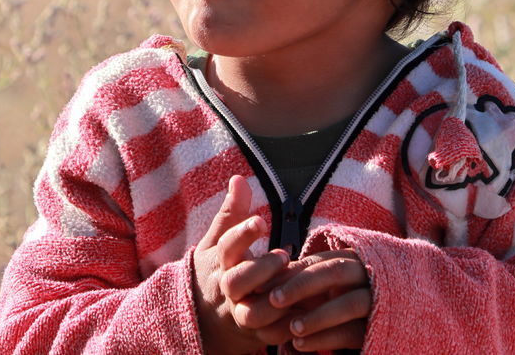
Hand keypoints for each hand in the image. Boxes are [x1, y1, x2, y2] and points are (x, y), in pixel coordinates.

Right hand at [191, 175, 294, 353]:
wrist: (204, 319)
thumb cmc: (216, 270)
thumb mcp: (217, 241)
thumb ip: (231, 212)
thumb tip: (238, 178)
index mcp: (217, 262)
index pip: (226, 246)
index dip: (242, 234)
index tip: (261, 220)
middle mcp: (226, 289)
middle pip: (236, 282)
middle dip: (260, 269)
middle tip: (284, 254)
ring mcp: (239, 315)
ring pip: (254, 314)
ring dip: (278, 300)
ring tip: (299, 283)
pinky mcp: (255, 337)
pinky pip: (273, 336)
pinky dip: (290, 327)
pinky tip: (310, 309)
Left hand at [269, 249, 372, 351]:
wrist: (386, 318)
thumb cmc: (343, 298)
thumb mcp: (324, 286)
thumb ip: (300, 279)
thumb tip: (261, 282)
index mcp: (350, 259)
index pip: (317, 261)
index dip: (289, 273)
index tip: (261, 286)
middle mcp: (366, 275)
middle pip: (335, 272)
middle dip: (302, 286)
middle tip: (274, 300)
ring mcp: (376, 300)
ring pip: (349, 304)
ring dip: (317, 316)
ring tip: (291, 328)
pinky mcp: (379, 326)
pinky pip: (352, 332)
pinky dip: (324, 338)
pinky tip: (300, 345)